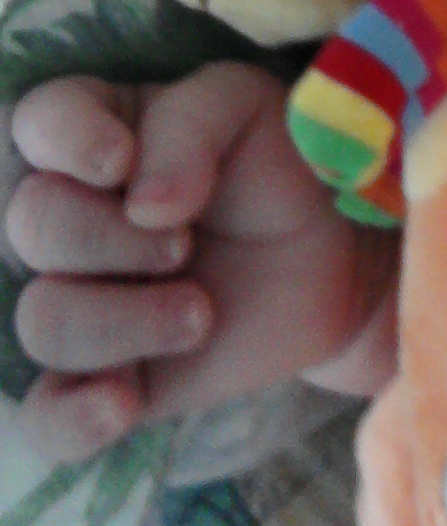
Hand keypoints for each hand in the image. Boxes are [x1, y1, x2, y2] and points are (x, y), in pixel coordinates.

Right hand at [6, 64, 396, 462]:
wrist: (334, 252)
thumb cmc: (280, 161)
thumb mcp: (247, 107)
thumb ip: (188, 126)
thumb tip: (142, 204)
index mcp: (95, 133)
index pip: (38, 123)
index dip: (64, 140)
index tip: (121, 161)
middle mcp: (71, 217)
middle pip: (33, 226)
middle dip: (110, 238)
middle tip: (185, 245)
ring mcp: (82, 301)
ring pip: (44, 320)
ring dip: (123, 320)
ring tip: (202, 312)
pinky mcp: (107, 377)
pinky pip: (48, 418)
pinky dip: (72, 418)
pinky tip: (122, 403)